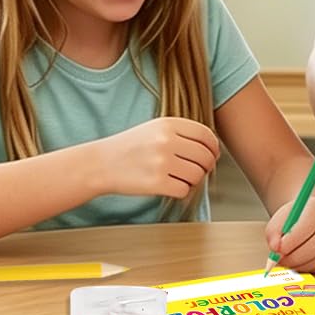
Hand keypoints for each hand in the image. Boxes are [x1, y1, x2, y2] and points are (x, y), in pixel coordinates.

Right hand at [101, 118, 219, 201]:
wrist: (101, 163)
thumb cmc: (131, 147)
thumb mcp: (155, 129)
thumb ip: (183, 134)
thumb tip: (214, 151)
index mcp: (168, 124)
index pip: (206, 135)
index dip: (213, 148)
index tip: (212, 156)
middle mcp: (166, 140)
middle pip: (205, 157)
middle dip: (204, 167)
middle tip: (194, 170)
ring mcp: (162, 162)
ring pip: (197, 175)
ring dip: (192, 180)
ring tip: (177, 177)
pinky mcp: (157, 183)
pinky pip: (184, 190)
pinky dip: (180, 191)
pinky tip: (168, 185)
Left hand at [266, 196, 314, 274]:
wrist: (308, 220)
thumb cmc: (294, 220)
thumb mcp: (280, 220)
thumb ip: (274, 232)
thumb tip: (275, 249)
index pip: (307, 226)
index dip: (291, 241)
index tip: (277, 249)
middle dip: (293, 257)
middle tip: (278, 260)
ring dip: (298, 264)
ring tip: (286, 260)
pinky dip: (306, 268)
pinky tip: (298, 261)